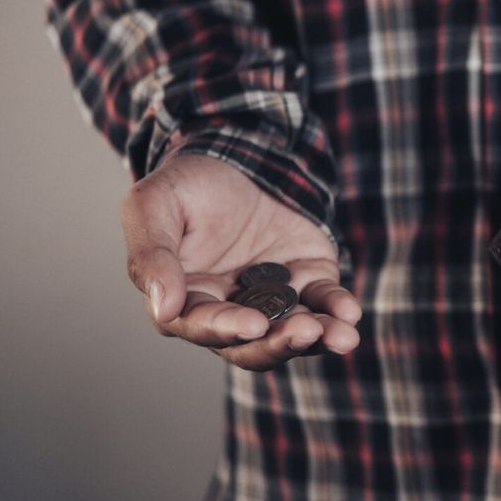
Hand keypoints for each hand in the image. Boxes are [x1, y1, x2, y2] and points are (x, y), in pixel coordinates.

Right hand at [122, 154, 361, 370]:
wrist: (236, 155)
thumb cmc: (187, 184)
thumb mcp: (153, 205)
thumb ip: (151, 256)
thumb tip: (163, 310)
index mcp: (184, 299)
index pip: (202, 327)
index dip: (226, 330)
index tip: (254, 326)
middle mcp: (228, 309)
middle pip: (252, 345)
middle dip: (279, 343)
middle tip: (304, 332)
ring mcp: (271, 299)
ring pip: (292, 332)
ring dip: (317, 338)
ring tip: (341, 336)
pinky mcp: (307, 280)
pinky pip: (323, 302)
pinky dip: (337, 310)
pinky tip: (349, 313)